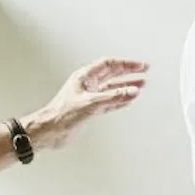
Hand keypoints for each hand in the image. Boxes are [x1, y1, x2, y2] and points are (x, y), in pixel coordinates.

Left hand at [27, 57, 152, 147]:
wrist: (50, 130)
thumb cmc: (61, 114)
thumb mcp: (91, 103)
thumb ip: (113, 97)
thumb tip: (131, 91)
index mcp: (85, 77)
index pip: (109, 65)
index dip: (126, 64)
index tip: (140, 65)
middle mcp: (88, 85)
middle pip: (113, 74)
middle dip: (129, 72)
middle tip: (144, 70)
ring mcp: (90, 97)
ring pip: (113, 88)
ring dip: (127, 86)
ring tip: (141, 84)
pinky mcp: (91, 109)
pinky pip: (111, 101)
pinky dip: (121, 100)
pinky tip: (129, 99)